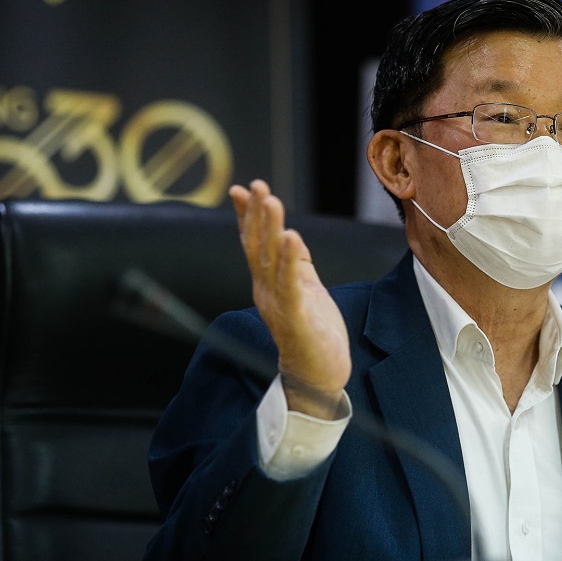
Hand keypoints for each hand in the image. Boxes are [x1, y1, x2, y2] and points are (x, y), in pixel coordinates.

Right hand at [229, 179, 350, 418]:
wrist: (320, 375)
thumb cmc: (313, 332)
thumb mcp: (306, 288)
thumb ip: (297, 263)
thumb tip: (289, 233)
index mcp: (268, 283)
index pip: (254, 244)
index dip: (247, 216)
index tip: (241, 189)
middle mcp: (266, 291)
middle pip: (257, 247)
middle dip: (256, 214)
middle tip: (255, 185)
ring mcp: (278, 304)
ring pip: (270, 261)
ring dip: (269, 229)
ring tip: (270, 200)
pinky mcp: (296, 317)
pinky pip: (291, 284)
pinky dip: (289, 260)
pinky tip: (291, 237)